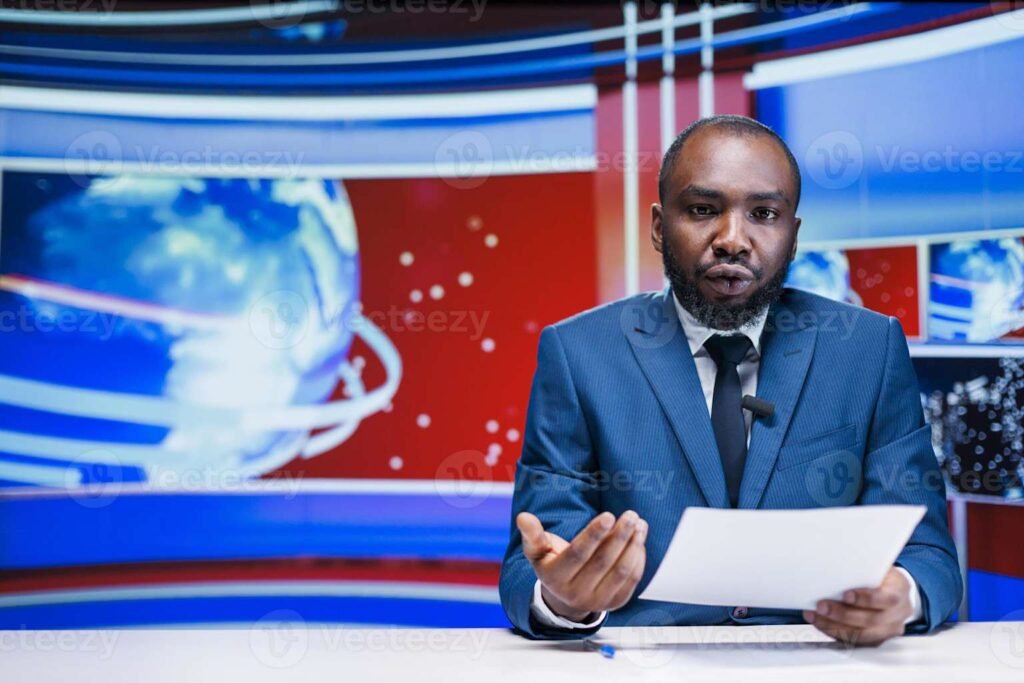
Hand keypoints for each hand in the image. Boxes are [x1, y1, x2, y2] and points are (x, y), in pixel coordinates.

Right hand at [516, 510, 647, 621]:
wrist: (565, 597)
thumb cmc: (553, 564)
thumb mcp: (537, 551)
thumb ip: (532, 534)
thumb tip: (523, 517)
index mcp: (555, 578)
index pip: (578, 554)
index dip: (594, 535)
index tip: (608, 516)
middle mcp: (576, 594)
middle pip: (602, 562)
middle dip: (619, 536)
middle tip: (630, 515)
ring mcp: (597, 601)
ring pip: (620, 572)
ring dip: (633, 546)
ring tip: (639, 524)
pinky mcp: (615, 603)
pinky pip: (631, 581)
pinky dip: (638, 559)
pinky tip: (639, 540)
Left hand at [803, 566, 912, 645]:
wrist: (894, 591)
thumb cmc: (881, 576)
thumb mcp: (878, 566)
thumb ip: (864, 568)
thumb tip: (836, 562)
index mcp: (899, 591)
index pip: (887, 599)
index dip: (866, 599)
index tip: (846, 595)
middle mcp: (897, 614)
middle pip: (871, 620)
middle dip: (843, 615)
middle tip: (822, 606)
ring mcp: (888, 630)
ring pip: (861, 635)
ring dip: (834, 626)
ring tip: (815, 616)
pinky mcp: (876, 640)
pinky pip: (854, 640)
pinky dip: (834, 632)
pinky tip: (820, 623)